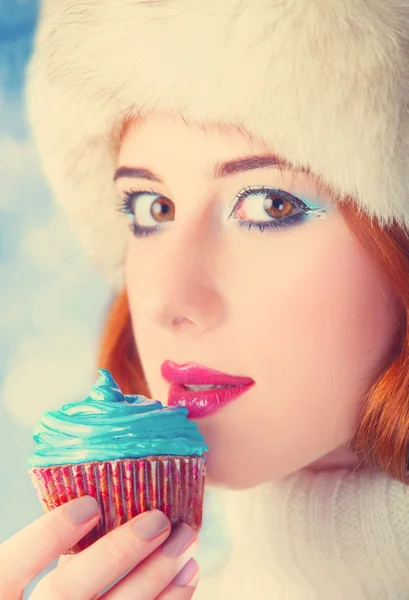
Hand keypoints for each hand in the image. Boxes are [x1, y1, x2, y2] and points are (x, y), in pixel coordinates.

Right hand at [0, 495, 198, 598]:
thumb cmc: (47, 595)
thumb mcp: (29, 578)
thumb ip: (51, 553)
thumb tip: (104, 497)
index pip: (9, 569)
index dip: (46, 536)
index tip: (90, 503)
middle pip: (68, 591)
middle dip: (117, 552)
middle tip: (159, 520)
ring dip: (156, 576)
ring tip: (186, 540)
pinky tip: (186, 577)